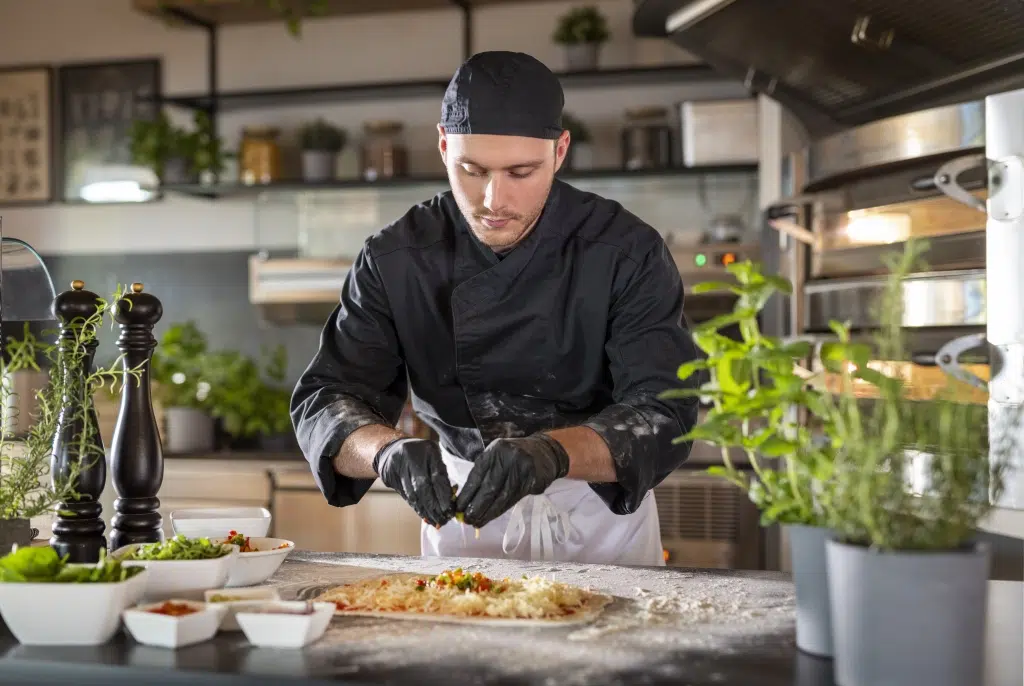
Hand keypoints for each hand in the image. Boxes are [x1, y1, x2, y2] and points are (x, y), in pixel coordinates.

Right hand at [373, 438, 453, 527]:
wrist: (391, 449)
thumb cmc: (419, 455)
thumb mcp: (433, 457)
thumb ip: (441, 474)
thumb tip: (450, 500)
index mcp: (428, 450)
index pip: (437, 476)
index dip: (443, 495)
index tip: (449, 510)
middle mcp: (412, 457)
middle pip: (423, 487)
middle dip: (434, 507)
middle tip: (443, 520)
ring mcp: (399, 466)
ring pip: (413, 494)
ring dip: (425, 511)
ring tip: (435, 521)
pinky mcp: (390, 476)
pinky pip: (405, 496)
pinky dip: (416, 507)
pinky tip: (424, 515)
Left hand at [455, 434, 569, 527]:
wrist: (543, 452)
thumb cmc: (512, 457)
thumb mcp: (496, 457)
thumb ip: (483, 474)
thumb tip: (465, 500)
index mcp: (494, 451)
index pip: (477, 475)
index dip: (466, 494)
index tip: (458, 508)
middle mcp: (507, 457)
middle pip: (489, 488)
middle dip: (476, 507)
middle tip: (466, 520)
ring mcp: (521, 469)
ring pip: (501, 497)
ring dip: (488, 513)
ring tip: (477, 522)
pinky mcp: (532, 480)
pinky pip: (513, 499)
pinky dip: (500, 511)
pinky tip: (492, 517)